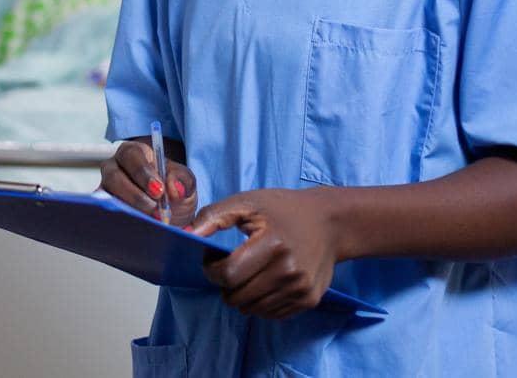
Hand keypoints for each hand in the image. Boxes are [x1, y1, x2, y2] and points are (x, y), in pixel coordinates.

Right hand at [100, 138, 196, 225]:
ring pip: (107, 198)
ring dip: (129, 210)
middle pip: (114, 177)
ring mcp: (106, 190)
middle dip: (136, 195)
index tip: (159, 190)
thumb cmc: (174, 194)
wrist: (171, 218)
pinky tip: (137, 229)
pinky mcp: (104, 209)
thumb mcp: (185, 184)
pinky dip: (120, 222)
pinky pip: (106, 214)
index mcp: (135, 154)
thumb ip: (183, 180)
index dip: (143, 172)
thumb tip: (175, 188)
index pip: (131, 155)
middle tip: (156, 210)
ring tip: (150, 222)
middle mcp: (114, 168)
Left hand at [190, 188, 341, 319]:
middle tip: (230, 267)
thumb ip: (214, 216)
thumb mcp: (248, 202)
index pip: (228, 274)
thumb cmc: (284, 209)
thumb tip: (186, 234)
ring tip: (248, 273)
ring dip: (241, 296)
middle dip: (225, 284)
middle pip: (237, 296)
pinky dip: (260, 303)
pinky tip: (264, 282)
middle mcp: (289, 271)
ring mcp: (301, 289)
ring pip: (252, 310)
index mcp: (273, 244)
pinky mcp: (308, 301)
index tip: (212, 259)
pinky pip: (271, 314)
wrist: (330, 223)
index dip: (211, 269)